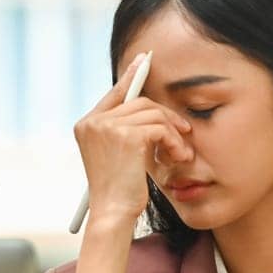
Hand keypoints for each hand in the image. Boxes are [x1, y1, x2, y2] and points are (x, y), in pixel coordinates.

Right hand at [71, 52, 191, 229]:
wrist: (113, 212)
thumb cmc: (118, 189)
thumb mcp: (116, 154)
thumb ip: (124, 128)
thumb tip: (145, 104)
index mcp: (87, 124)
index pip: (114, 93)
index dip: (132, 74)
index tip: (145, 60)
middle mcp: (93, 122)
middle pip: (139, 101)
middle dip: (166, 116)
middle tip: (185, 132)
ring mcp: (107, 127)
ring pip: (153, 113)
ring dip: (174, 133)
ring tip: (181, 154)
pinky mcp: (126, 135)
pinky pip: (160, 127)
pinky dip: (174, 141)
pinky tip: (176, 157)